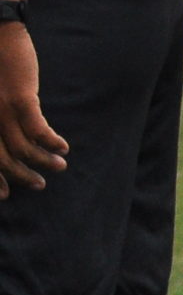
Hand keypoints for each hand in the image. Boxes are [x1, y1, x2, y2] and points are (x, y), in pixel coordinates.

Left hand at [0, 24, 64, 195]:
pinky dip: (51, 142)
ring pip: (21, 148)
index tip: (6, 195)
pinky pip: (37, 129)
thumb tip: (8, 136)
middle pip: (0, 159)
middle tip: (39, 186)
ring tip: (60, 166)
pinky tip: (63, 147)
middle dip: (20, 177)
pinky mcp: (19, 99)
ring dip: (43, 161)